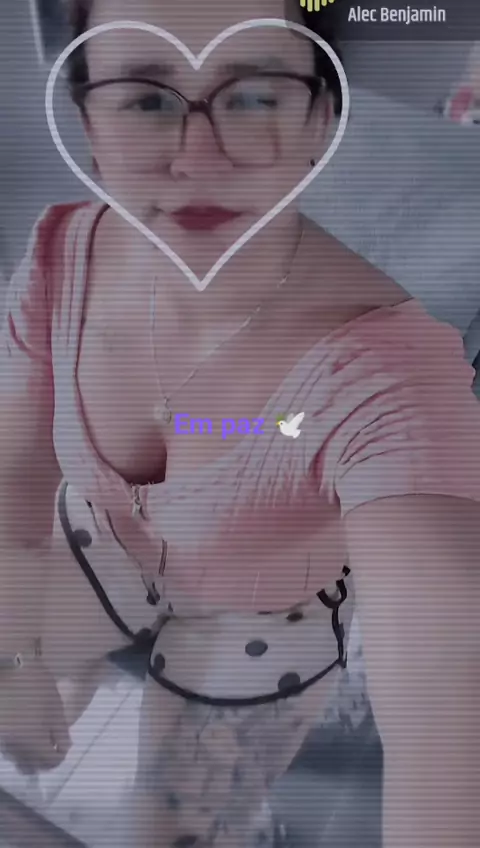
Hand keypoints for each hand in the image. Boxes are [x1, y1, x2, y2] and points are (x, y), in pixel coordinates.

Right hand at [0, 657, 71, 773]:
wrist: (3, 666)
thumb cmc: (33, 683)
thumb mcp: (54, 704)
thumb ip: (60, 731)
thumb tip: (65, 749)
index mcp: (32, 741)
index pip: (50, 762)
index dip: (60, 756)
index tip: (64, 746)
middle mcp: (13, 747)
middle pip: (30, 766)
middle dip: (43, 760)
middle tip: (52, 744)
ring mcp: (2, 741)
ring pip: (17, 758)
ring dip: (30, 753)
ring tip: (38, 735)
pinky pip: (8, 747)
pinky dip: (18, 744)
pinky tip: (24, 728)